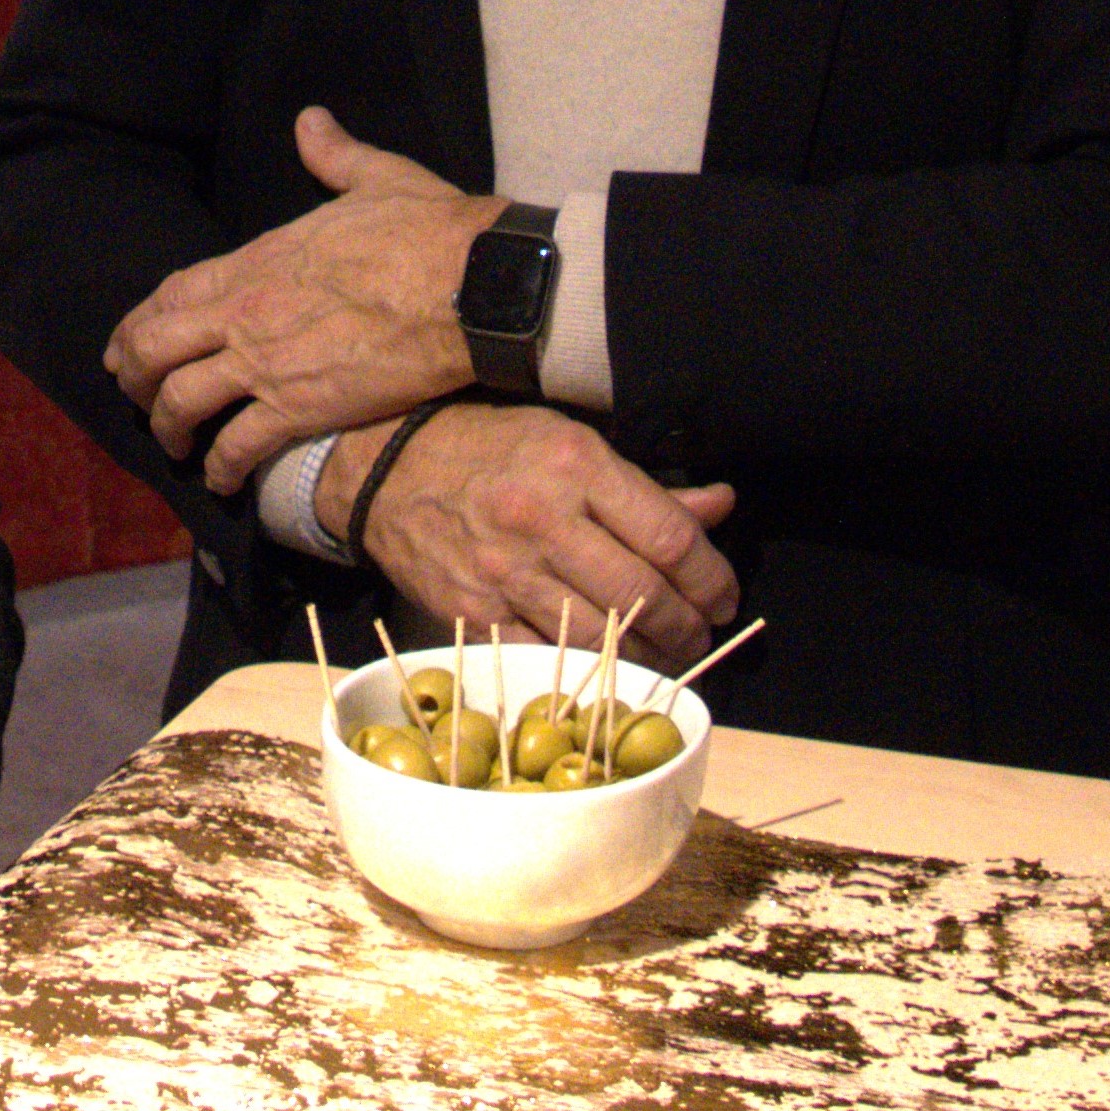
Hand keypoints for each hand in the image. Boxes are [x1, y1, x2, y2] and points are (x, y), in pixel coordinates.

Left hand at [102, 107, 495, 489]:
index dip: (139, 322)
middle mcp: (246, 312)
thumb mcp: (375, 177)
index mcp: (257, 260)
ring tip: (175, 446)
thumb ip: (333, 155)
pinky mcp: (300, 408)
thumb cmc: (427, 229)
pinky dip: (221, 467)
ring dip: (167, 427)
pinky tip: (223, 481)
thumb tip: (310, 120)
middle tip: (132, 397)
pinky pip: (238, 445)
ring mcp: (266, 363)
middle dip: (133, 376)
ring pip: (181, 401)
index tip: (125, 342)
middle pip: (155, 348)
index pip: (173, 292)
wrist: (469, 285)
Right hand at [334, 400, 738, 670]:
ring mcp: (504, 570)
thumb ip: (646, 487)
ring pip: (600, 633)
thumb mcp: (569, 442)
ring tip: (666, 654)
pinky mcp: (475, 611)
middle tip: (701, 634)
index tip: (723, 595)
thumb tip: (719, 505)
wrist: (386, 472)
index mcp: (574, 463)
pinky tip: (609, 665)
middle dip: (687, 626)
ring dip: (648, 654)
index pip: (668, 537)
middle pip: (642, 593)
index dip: (711, 577)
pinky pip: (547, 654)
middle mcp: (541, 516)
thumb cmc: (488, 449)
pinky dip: (587, 668)